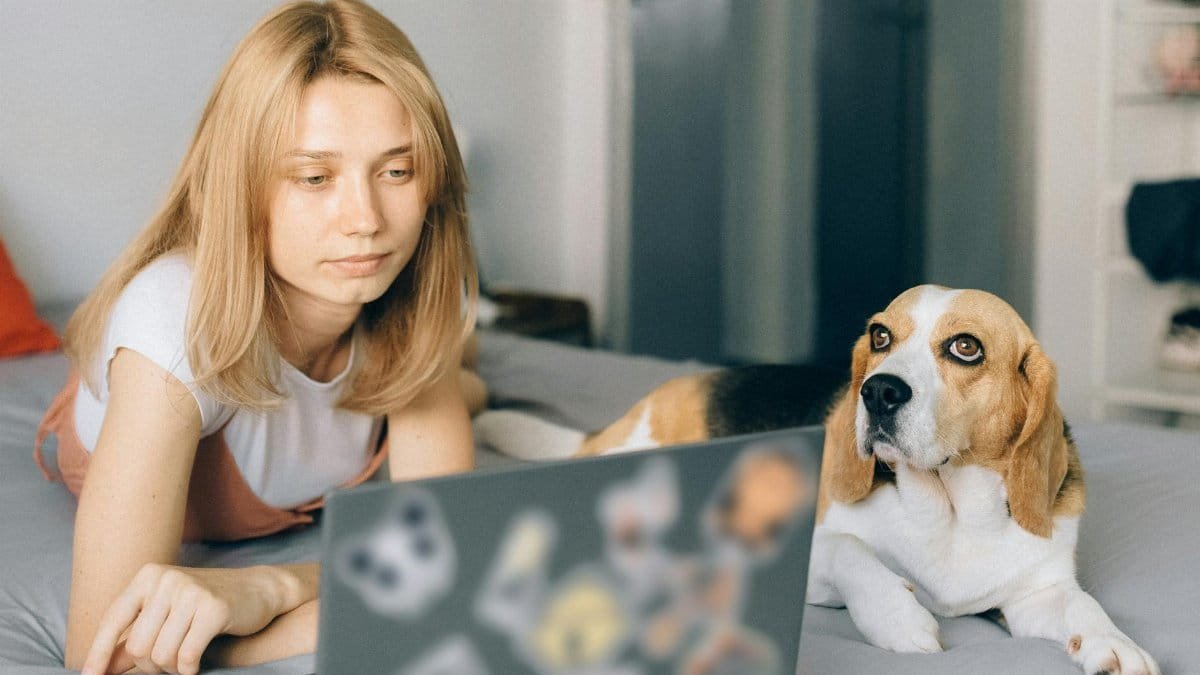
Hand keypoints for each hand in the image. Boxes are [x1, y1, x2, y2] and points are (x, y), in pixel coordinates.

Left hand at [82, 563, 289, 674]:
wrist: (259, 588)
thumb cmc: (205, 604)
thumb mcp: (166, 614)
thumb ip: (134, 637)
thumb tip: (102, 668)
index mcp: (149, 576)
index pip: (113, 620)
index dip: (99, 653)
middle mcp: (167, 580)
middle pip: (137, 645)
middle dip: (149, 666)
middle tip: (167, 666)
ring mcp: (191, 592)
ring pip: (161, 654)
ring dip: (170, 670)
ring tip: (183, 663)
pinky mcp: (214, 609)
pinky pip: (186, 656)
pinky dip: (188, 669)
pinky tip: (195, 666)